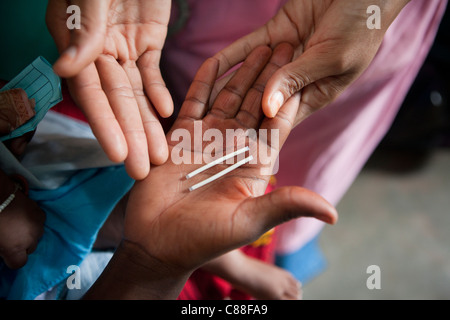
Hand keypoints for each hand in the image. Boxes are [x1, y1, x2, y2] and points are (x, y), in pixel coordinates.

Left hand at [0, 171, 44, 268]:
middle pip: (30, 249)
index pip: (19, 263)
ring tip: (19, 226)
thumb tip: (4, 251)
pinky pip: (39, 223)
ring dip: (29, 233)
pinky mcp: (41, 214)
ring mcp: (38, 226)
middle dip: (22, 246)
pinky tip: (25, 217)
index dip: (12, 260)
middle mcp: (30, 239)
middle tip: (11, 238)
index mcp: (15, 249)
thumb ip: (1, 249)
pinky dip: (33, 222)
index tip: (7, 255)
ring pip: (37, 236)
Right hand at [46, 0, 172, 179]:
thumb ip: (83, 29)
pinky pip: (152, 71)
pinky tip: (167, 113)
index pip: (91, 92)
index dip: (104, 125)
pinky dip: (159, 92)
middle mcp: (99, 51)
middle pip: (116, 101)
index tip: (119, 156)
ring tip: (160, 153)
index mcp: (78, 43)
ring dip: (148, 123)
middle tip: (143, 170)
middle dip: (130, 136)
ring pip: (137, 93)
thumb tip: (68, 69)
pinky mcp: (147, 39)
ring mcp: (124, 47)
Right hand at [84, 44, 336, 298]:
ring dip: (244, 72)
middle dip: (272, 75)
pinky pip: (194, 102)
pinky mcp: (181, 136)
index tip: (305, 70)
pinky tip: (217, 61)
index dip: (290, 97)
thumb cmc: (203, 239)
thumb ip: (285, 205)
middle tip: (287, 44)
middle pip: (257, 104)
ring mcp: (207, 140)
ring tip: (259, 45)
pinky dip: (205, 82)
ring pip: (229, 98)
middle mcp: (233, 149)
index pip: (277, 125)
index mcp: (254, 166)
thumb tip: (332, 214)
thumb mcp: (247, 221)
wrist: (157, 242)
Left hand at [214, 0, 410, 124]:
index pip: (281, 119)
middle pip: (260, 100)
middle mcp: (297, 80)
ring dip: (228, 86)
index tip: (233, 147)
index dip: (257, 131)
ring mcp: (284, 57)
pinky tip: (210, 66)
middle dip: (235, 114)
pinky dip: (231, 56)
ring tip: (202, 104)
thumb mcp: (332, 57)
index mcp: (316, 94)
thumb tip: (267, 109)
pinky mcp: (276, 33)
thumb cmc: (362, 26)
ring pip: (250, 75)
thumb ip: (297, 80)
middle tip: (209, 131)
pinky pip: (247, 46)